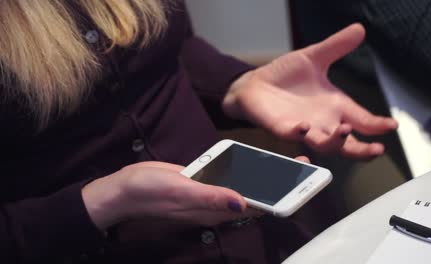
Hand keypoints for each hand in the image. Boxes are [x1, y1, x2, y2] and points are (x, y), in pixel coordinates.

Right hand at [82, 156, 310, 230]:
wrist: (125, 188)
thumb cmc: (150, 191)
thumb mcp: (180, 191)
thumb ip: (210, 197)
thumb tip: (242, 203)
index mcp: (216, 210)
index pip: (257, 206)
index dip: (281, 197)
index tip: (301, 183)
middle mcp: (217, 204)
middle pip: (256, 195)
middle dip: (280, 183)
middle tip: (301, 164)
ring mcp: (210, 193)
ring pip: (244, 185)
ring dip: (264, 175)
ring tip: (284, 160)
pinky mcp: (202, 182)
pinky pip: (228, 177)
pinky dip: (243, 168)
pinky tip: (252, 158)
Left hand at [223, 24, 397, 158]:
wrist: (256, 84)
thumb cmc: (286, 75)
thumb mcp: (314, 58)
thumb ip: (336, 47)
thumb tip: (359, 29)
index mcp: (335, 106)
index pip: (362, 120)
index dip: (377, 124)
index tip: (391, 125)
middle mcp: (323, 121)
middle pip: (348, 143)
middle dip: (362, 149)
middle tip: (376, 148)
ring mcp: (304, 127)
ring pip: (324, 145)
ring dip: (335, 142)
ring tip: (344, 131)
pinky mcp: (283, 128)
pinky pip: (293, 136)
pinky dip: (299, 134)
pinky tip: (304, 127)